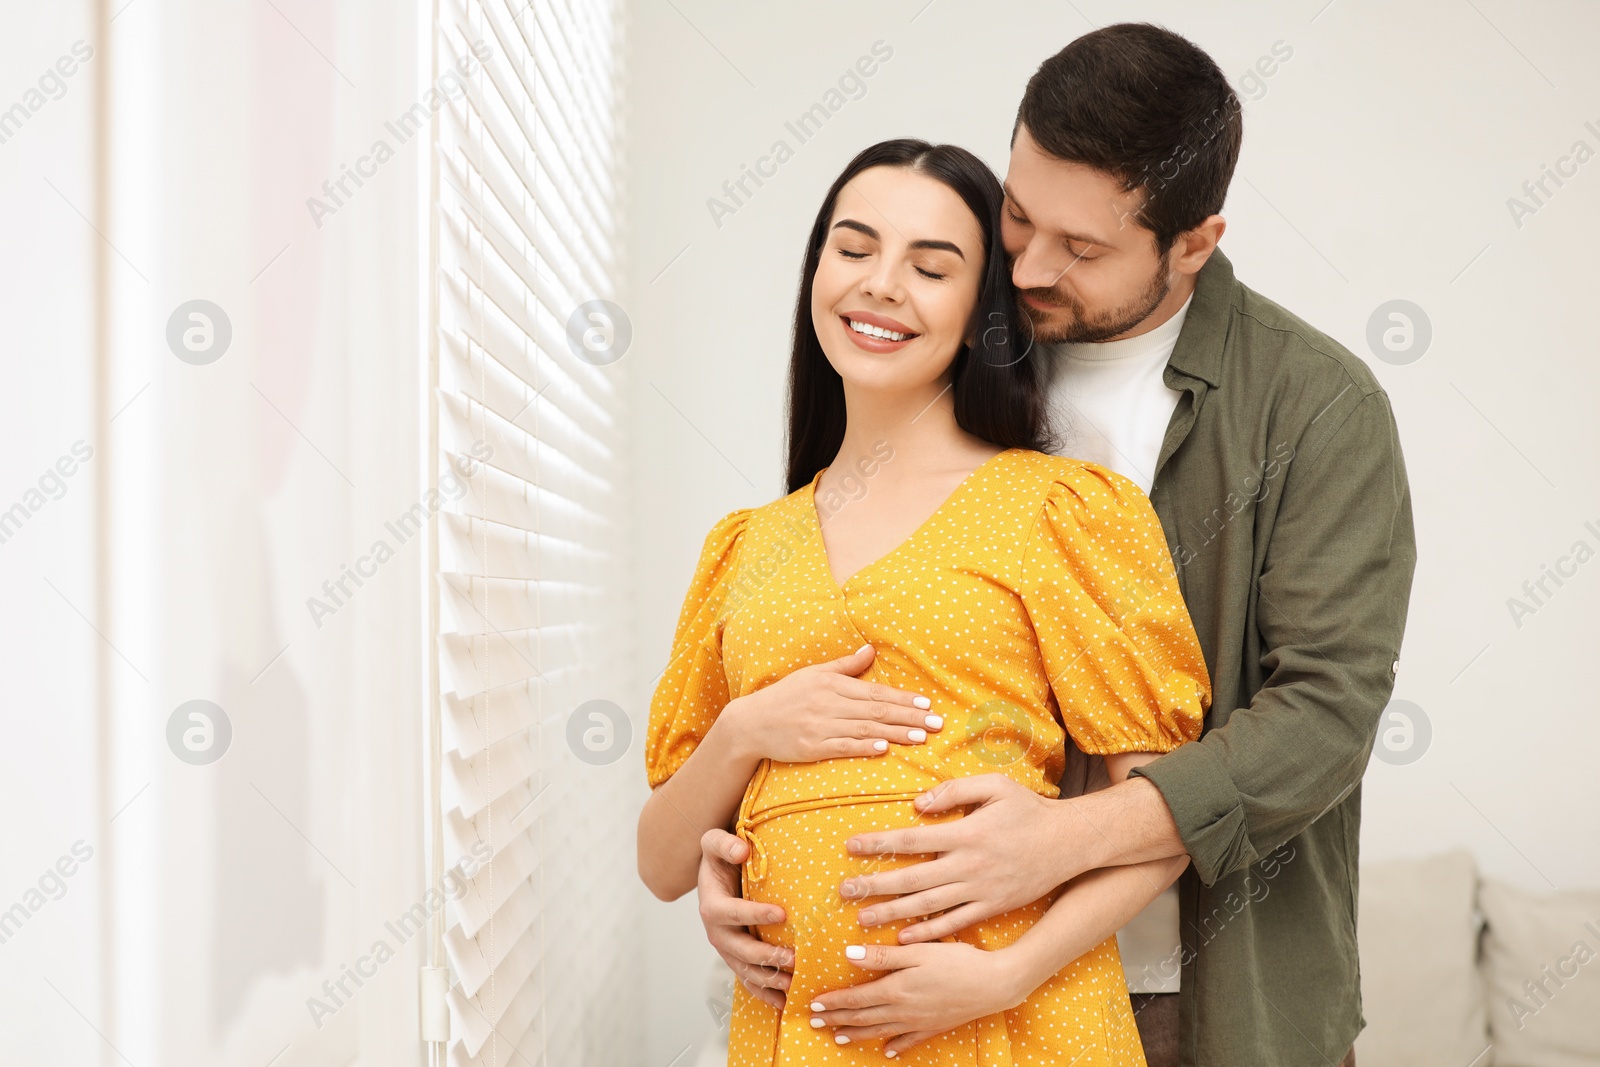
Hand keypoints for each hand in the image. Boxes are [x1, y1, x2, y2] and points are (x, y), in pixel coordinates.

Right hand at [696, 829, 792, 1008]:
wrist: (714, 875)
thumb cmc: (720, 858)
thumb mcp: (714, 842)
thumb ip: (724, 844)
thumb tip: (741, 851)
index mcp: (711, 905)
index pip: (731, 912)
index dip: (755, 914)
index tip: (782, 913)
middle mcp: (716, 932)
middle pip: (739, 950)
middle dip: (766, 956)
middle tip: (794, 957)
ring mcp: (727, 949)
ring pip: (745, 970)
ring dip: (769, 979)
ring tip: (794, 983)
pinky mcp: (736, 958)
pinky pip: (748, 980)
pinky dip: (764, 993)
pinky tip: (784, 1003)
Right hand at [722, 644, 942, 763]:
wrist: (751, 722)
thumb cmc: (786, 696)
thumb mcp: (814, 674)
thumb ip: (845, 665)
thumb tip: (871, 650)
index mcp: (832, 684)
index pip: (875, 692)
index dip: (903, 698)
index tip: (927, 704)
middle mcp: (828, 703)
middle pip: (876, 711)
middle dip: (909, 717)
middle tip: (937, 723)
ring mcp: (820, 726)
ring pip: (865, 729)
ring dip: (895, 733)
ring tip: (920, 737)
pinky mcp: (811, 747)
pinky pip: (842, 747)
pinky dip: (863, 747)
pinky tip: (883, 749)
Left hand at [808, 941, 1029, 1056]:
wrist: (994, 985)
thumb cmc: (957, 962)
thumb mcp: (918, 951)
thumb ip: (883, 956)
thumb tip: (849, 955)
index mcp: (896, 989)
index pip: (857, 998)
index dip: (834, 1001)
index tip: (814, 1004)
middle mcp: (903, 1010)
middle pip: (863, 1016)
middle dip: (837, 1019)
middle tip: (815, 1022)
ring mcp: (919, 1022)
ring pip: (880, 1031)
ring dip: (857, 1034)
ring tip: (838, 1038)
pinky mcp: (935, 1027)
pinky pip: (909, 1041)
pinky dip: (896, 1046)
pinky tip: (888, 1052)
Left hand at [839, 774, 1064, 941]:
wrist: (1070, 843)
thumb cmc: (1030, 810)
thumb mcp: (995, 786)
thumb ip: (954, 790)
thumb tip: (918, 805)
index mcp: (966, 832)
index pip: (911, 838)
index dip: (878, 843)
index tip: (849, 846)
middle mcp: (969, 865)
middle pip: (912, 878)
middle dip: (874, 885)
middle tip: (843, 892)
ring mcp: (980, 890)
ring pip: (928, 905)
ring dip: (893, 914)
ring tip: (862, 920)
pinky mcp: (992, 907)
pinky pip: (954, 924)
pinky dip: (929, 932)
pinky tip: (905, 938)